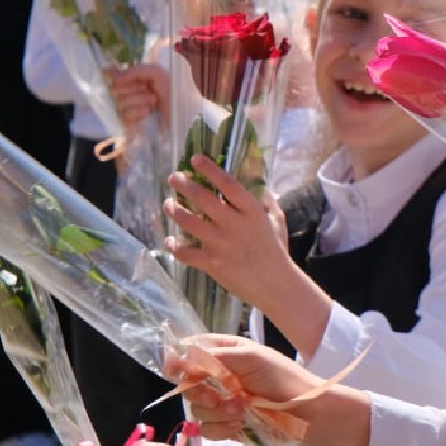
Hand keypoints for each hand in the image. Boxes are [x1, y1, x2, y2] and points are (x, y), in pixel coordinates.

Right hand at [107, 63, 169, 131]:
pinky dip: (135, 112)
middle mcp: (131, 93)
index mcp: (137, 79)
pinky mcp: (131, 124)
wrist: (185, 115)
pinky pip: (123, 116)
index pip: (114, 75)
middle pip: (114, 89)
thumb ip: (136, 71)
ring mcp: (130, 110)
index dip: (112, 74)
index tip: (113, 75)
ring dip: (138, 100)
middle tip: (149, 90)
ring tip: (153, 102)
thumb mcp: (158, 73)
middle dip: (132, 88)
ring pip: (119, 102)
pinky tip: (147, 112)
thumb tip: (115, 78)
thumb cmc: (174, 92)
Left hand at [164, 158, 323, 352]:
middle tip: (173, 178)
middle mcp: (235, 224)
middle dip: (184, 185)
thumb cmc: (277, 252)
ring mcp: (222, 244)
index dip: (210, 170)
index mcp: (251, 211)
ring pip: (189, 222)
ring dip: (175, 210)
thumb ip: (269, 203)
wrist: (276, 286)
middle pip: (203, 198)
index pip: (228, 184)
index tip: (195, 159)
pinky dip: (174, 246)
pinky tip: (170, 241)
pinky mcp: (212, 264)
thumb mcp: (277, 222)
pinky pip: (185, 252)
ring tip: (169, 204)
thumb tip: (264, 188)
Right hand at [167, 334, 372, 445]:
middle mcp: (219, 375)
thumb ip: (213, 357)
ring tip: (241, 411)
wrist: (306, 414)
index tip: (175, 372)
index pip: (189, 352)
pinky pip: (207, 429)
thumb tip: (179, 356)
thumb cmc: (283, 378)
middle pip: (188, 384)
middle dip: (201, 393)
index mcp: (224, 351)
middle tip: (218, 397)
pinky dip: (221, 429)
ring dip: (216, 412)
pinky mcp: (227, 425)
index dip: (179, 362)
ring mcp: (222, 401)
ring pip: (196, 409)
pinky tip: (239, 425)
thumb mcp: (250, 358)